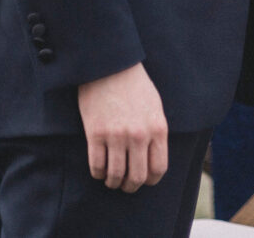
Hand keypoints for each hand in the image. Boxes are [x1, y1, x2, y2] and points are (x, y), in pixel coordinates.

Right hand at [76, 63, 167, 191]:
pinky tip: (99, 171)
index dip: (150, 180)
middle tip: (125, 186)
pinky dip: (98, 173)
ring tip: (111, 180)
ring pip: (115, 175)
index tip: (144, 181)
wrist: (111, 68)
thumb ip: (156, 132)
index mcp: (158, 129)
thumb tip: (152, 157)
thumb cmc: (135, 86)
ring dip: (113, 182)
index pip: (158, 168)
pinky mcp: (96, 134)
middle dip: (131, 186)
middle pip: (137, 176)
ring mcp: (117, 136)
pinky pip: (96, 165)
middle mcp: (139, 135)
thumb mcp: (155, 108)